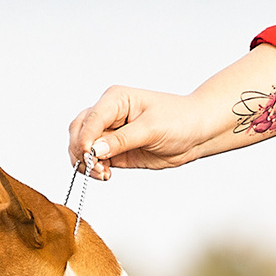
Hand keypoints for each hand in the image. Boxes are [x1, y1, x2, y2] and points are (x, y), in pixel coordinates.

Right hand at [66, 85, 219, 176]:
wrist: (197, 133)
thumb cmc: (180, 119)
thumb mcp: (152, 128)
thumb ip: (122, 140)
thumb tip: (94, 149)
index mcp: (115, 99)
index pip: (90, 118)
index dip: (85, 138)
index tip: (89, 156)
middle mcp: (108, 114)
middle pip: (78, 131)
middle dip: (81, 151)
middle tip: (94, 167)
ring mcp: (110, 134)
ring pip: (82, 147)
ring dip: (86, 163)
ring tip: (103, 173)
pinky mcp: (115, 151)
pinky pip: (95, 160)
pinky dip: (94, 169)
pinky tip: (105, 175)